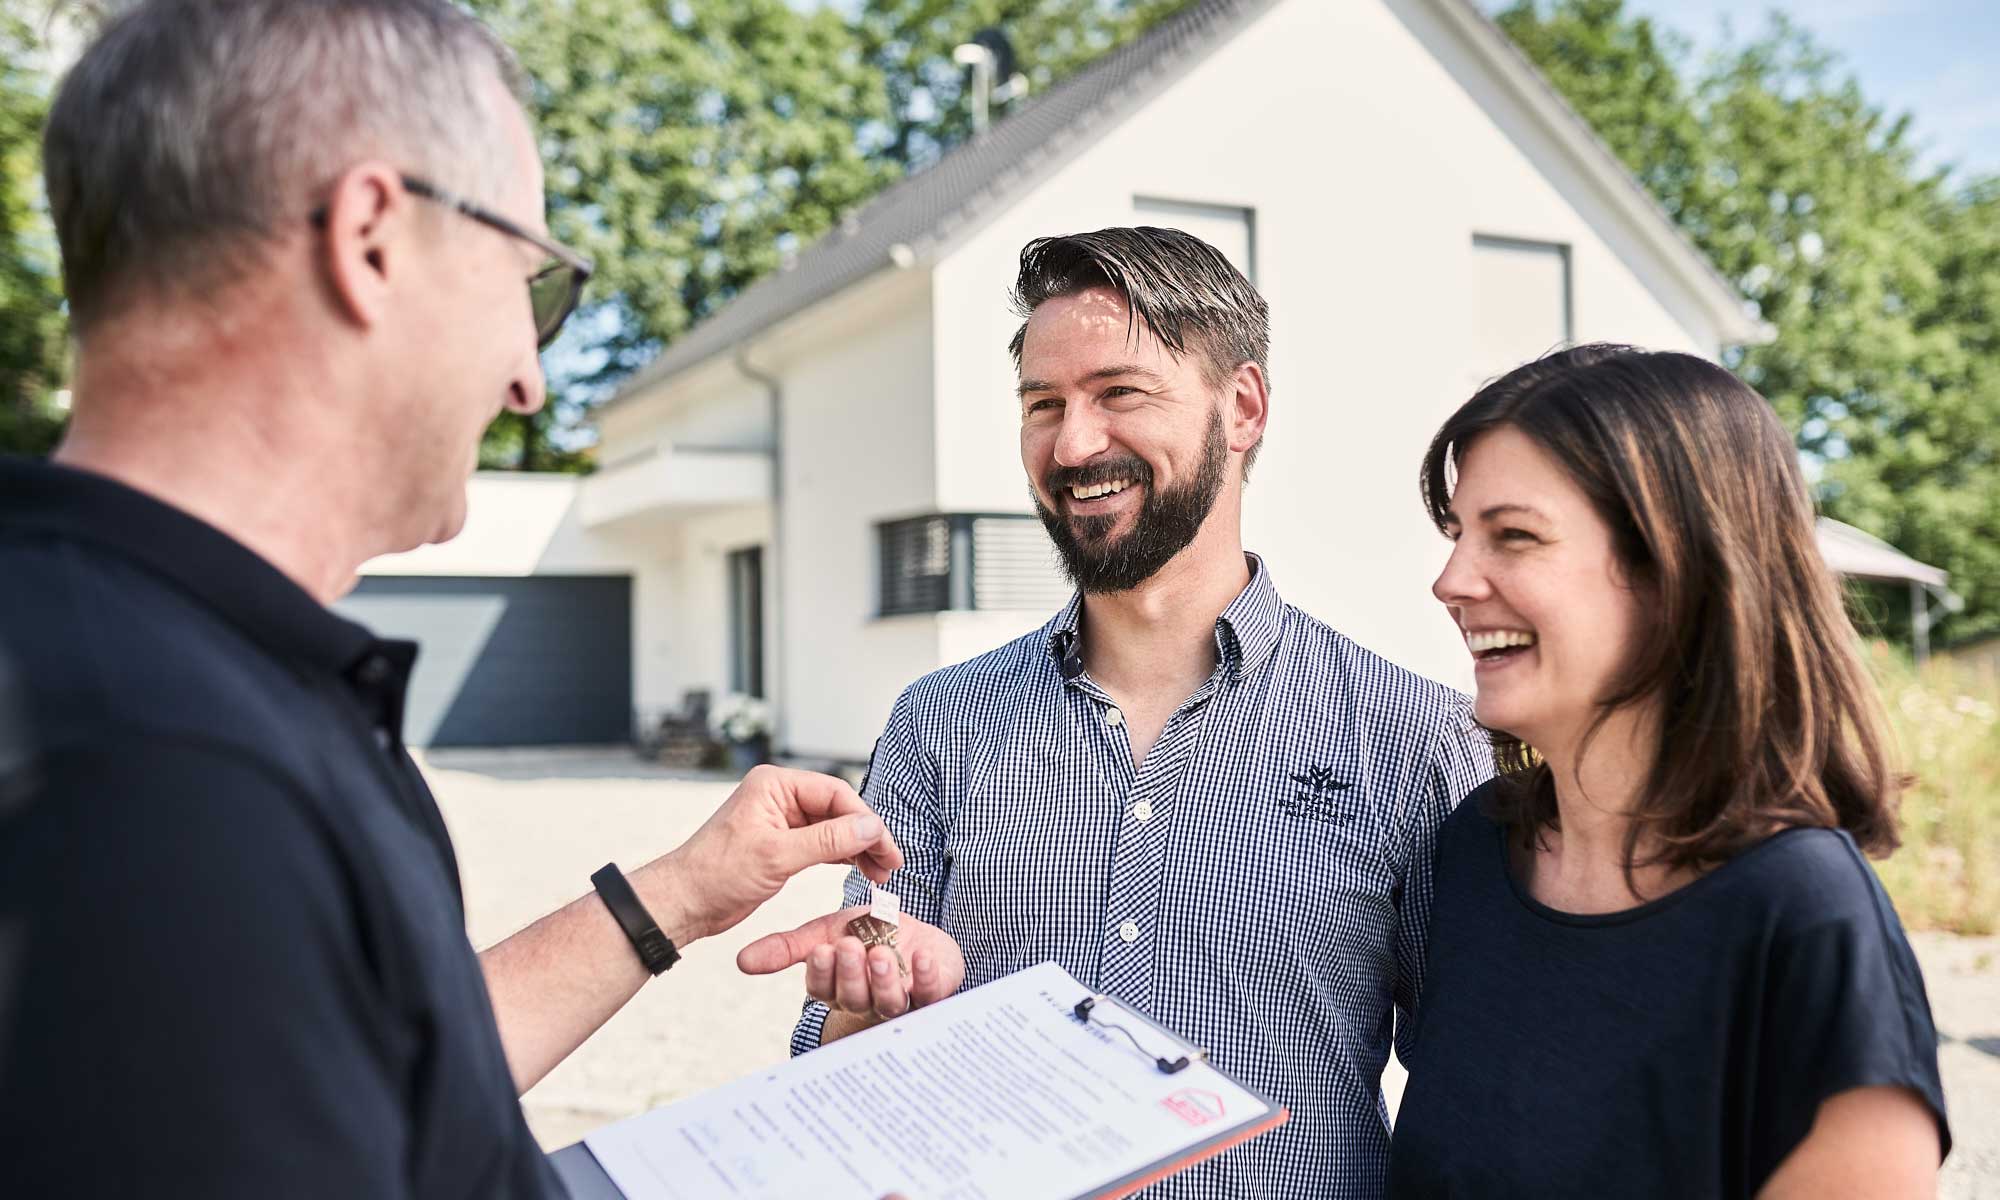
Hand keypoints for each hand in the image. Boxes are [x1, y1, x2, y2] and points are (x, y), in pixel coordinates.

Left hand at [644, 767, 900, 945]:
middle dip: (866, 835)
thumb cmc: (717, 874)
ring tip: (880, 872)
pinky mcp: (782, 844)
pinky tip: (860, 869)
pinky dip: (842, 856)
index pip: (836, 793)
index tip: (886, 848)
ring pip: (833, 827)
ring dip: (858, 848)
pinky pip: (822, 844)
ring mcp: (781, 820)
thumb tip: (871, 828)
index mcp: (775, 785)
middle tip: (890, 863)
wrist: (684, 902)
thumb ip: (828, 840)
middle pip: (839, 809)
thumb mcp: (777, 856)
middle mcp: (780, 797)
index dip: (865, 820)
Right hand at [737, 905, 965, 1020]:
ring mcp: (901, 1001)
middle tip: (849, 947)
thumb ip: (787, 947)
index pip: (823, 989)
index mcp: (836, 988)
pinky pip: (931, 993)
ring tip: (880, 954)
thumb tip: (740, 961)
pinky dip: (927, 977)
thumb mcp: (824, 932)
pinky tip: (922, 958)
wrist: (914, 933)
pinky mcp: (934, 994)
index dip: (822, 972)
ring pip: (889, 1001)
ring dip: (883, 979)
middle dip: (851, 973)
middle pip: (854, 997)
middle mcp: (866, 1001)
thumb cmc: (866, 934)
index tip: (822, 950)